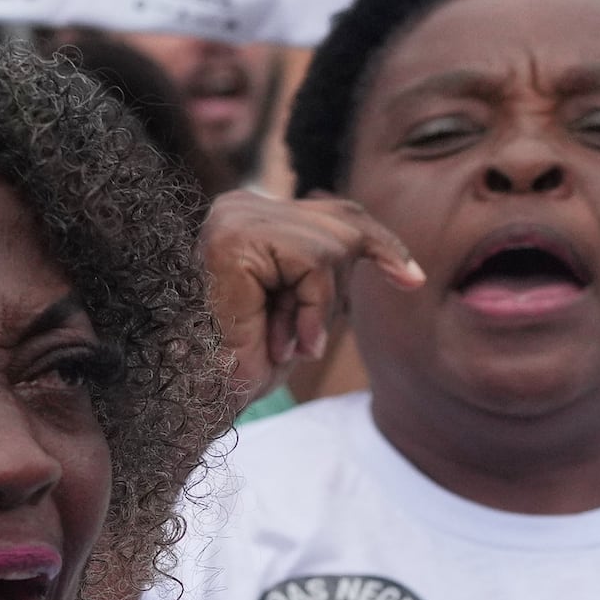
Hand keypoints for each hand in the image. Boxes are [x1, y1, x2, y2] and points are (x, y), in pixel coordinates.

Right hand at [201, 189, 419, 408]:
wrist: (187, 393)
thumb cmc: (232, 360)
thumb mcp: (294, 310)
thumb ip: (327, 279)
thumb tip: (397, 264)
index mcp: (249, 216)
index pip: (336, 214)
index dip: (381, 244)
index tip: (411, 280)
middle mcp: (239, 206)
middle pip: (342, 227)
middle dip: (335, 292)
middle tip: (303, 348)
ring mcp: (235, 217)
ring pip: (332, 247)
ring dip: (318, 308)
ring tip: (287, 349)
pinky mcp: (235, 239)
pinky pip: (313, 265)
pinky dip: (313, 309)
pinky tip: (291, 344)